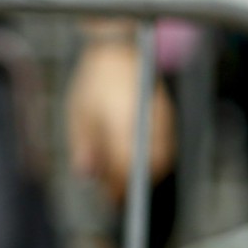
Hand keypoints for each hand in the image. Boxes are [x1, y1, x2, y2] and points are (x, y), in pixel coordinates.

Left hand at [67, 41, 175, 200]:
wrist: (119, 50)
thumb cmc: (95, 82)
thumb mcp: (78, 112)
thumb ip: (82, 143)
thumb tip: (85, 173)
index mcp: (121, 121)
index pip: (125, 165)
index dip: (118, 185)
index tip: (110, 197)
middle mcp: (146, 122)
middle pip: (148, 167)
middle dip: (132, 181)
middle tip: (115, 190)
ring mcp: (161, 119)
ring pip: (161, 159)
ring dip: (144, 171)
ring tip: (121, 174)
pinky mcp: (168, 116)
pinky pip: (166, 147)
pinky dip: (153, 158)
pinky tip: (134, 159)